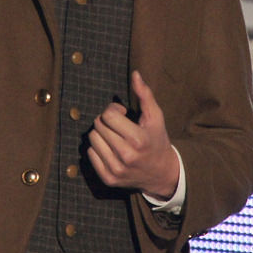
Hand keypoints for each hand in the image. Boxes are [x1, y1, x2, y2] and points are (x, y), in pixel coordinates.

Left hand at [87, 71, 179, 200]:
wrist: (162, 174)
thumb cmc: (157, 140)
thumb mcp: (155, 117)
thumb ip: (145, 95)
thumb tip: (135, 74)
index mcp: (138, 139)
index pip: (108, 115)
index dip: (113, 111)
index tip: (123, 115)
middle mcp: (126, 155)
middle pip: (98, 125)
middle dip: (107, 121)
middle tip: (119, 126)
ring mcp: (116, 169)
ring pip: (92, 138)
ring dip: (101, 134)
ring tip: (115, 138)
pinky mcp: (108, 178)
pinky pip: (90, 154)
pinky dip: (98, 149)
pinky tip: (111, 150)